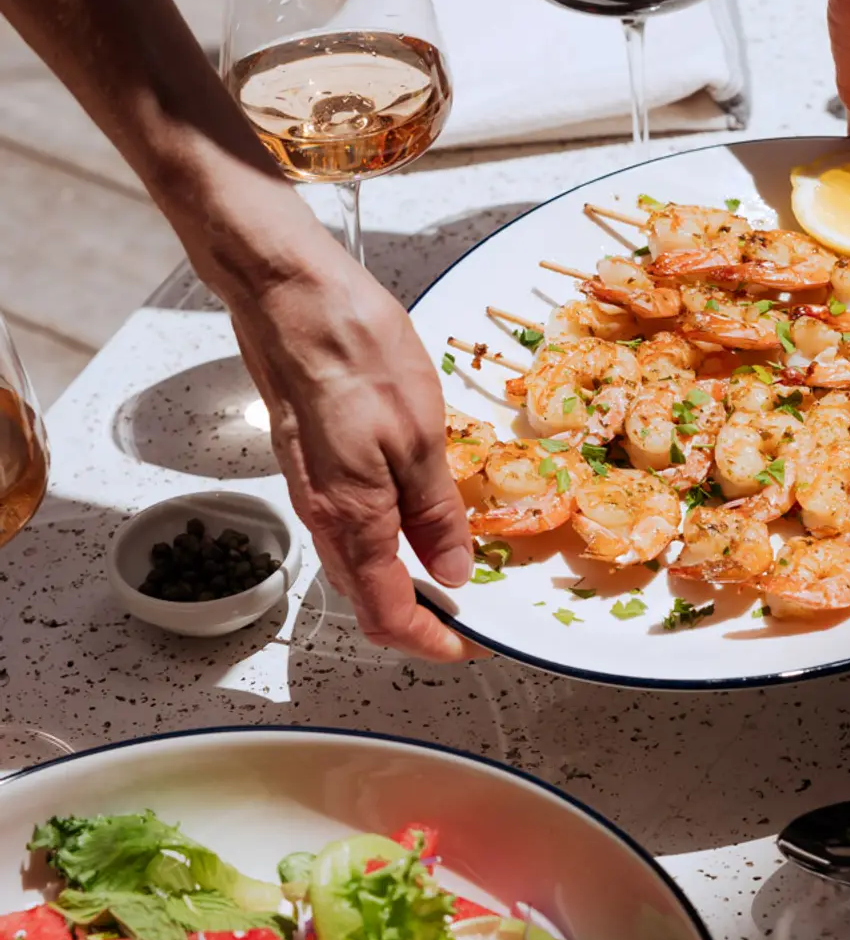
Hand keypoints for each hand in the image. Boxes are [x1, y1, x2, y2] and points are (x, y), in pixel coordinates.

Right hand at [227, 240, 477, 661]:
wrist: (287, 295)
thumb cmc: (355, 352)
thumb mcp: (421, 435)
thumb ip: (435, 511)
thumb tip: (453, 571)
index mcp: (353, 519)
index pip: (389, 614)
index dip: (434, 641)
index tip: (473, 644)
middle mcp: (323, 516)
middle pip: (368, 598)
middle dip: (422, 617)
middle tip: (473, 611)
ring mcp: (310, 488)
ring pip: (356, 562)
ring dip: (403, 578)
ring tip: (455, 568)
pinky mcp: (308, 459)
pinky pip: (348, 524)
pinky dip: (385, 540)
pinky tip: (416, 515)